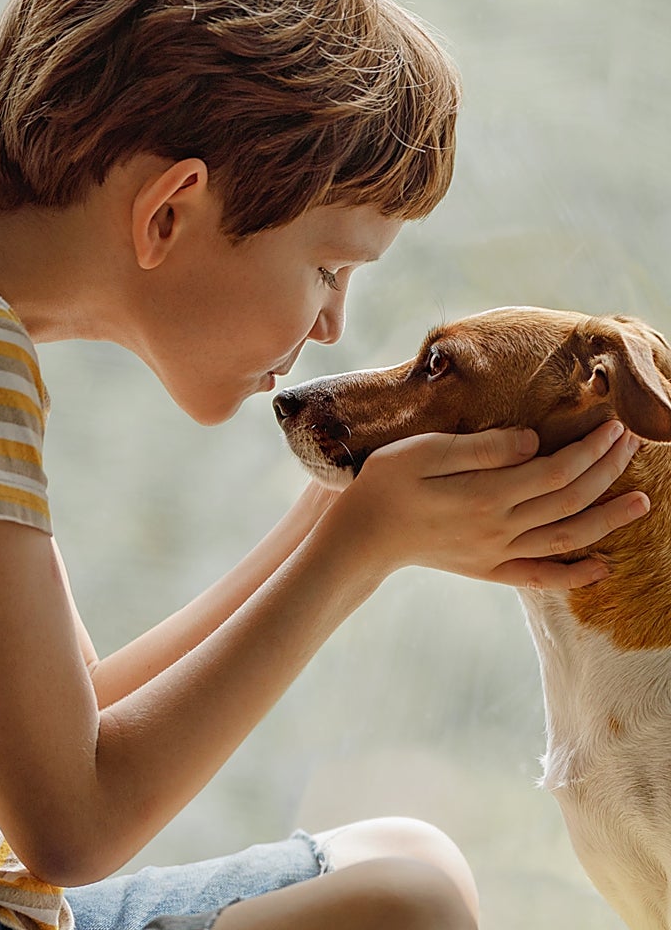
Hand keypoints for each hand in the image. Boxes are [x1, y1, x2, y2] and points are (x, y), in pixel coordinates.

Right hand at [325, 420, 647, 589]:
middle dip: (607, 470)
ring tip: (641, 502)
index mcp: (487, 494)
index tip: (614, 425)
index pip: (557, 469)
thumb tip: (533, 441)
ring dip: (608, 519)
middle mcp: (500, 528)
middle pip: (569, 499)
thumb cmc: (384, 484)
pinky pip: (541, 577)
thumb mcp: (423, 451)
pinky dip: (575, 576)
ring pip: (567, 537)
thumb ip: (480, 447)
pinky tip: (601, 569)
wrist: (360, 537)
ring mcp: (497, 553)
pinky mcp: (488, 570)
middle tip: (632, 444)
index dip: (591, 448)